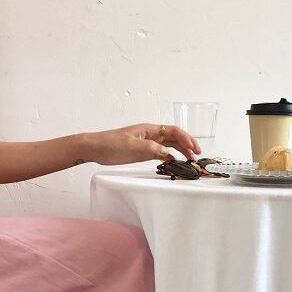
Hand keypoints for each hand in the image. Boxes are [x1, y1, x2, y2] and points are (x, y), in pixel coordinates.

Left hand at [83, 123, 200, 165]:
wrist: (95, 148)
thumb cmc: (111, 144)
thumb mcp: (135, 148)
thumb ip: (154, 150)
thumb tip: (169, 154)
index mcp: (150, 129)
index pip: (174, 131)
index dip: (187, 139)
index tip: (194, 149)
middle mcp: (150, 134)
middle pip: (174, 137)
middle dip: (187, 145)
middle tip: (196, 156)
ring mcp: (146, 142)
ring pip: (168, 144)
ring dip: (179, 151)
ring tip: (188, 160)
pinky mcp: (141, 150)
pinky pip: (159, 152)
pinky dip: (168, 156)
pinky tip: (172, 162)